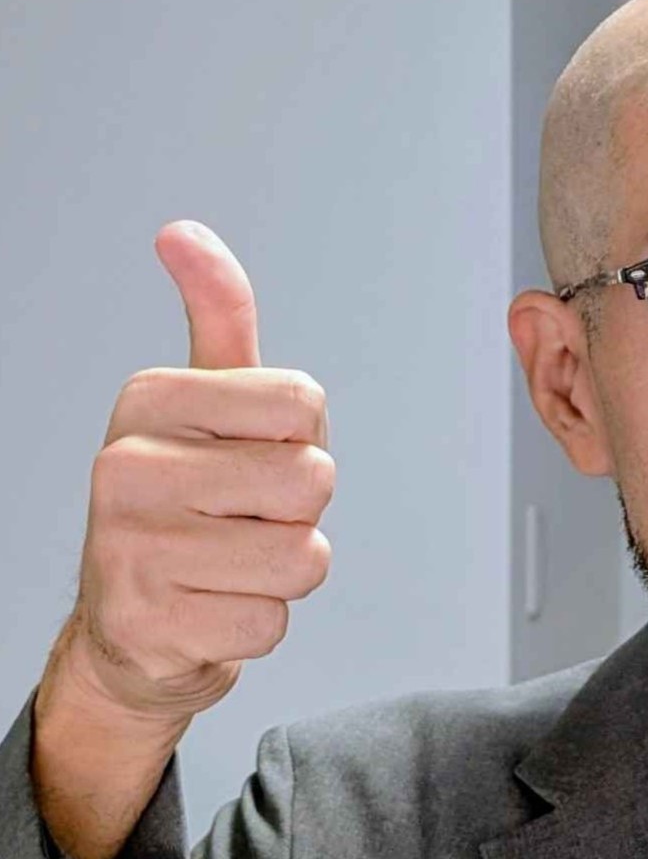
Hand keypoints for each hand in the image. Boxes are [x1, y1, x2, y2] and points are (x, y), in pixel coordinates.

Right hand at [54, 222, 333, 727]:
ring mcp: (130, 550)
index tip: (252, 454)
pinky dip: (258, 621)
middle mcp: (124, 465)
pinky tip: (209, 608)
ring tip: (229, 563)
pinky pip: (273, 620)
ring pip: (303, 557)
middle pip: (313, 479)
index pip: (304, 402)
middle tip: (242, 518)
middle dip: (299, 510)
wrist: (133, 623)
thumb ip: (218, 316)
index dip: (302, 438)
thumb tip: (182, 232)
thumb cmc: (191, 501)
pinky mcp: (149, 626)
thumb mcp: (207, 404)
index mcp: (149, 399)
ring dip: (285, 568)